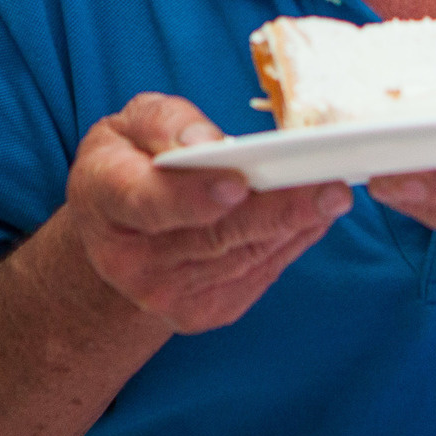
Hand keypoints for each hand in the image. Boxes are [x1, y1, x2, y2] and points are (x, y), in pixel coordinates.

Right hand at [63, 94, 350, 333]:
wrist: (116, 237)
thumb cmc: (129, 164)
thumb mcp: (130, 125)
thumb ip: (165, 124)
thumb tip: (208, 144)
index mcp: (104, 198)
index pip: (148, 202)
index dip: (194, 196)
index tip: (237, 184)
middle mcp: (130, 259)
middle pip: (213, 236)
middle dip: (276, 211)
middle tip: (328, 190)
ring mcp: (166, 293)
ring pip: (244, 255)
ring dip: (294, 226)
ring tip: (332, 195)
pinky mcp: (202, 311)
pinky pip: (258, 272)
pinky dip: (291, 241)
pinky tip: (315, 216)